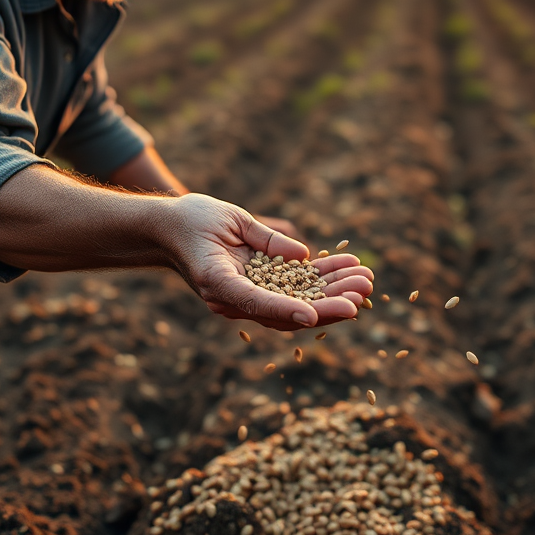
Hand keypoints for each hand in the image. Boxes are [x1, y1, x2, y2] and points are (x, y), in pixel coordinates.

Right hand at [160, 194, 373, 329]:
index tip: (313, 315)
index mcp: (219, 283)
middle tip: (363, 294)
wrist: (168, 229)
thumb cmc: (192, 219)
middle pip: (286, 312)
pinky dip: (320, 283)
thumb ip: (267, 240)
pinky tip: (348, 268)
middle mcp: (233, 298)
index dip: (286, 309)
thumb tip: (303, 257)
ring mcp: (246, 297)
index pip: (256, 303)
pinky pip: (293, 291)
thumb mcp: (231, 220)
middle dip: (327, 304)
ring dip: (332, 294)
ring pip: (296, 305)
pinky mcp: (258, 288)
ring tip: (366, 280)